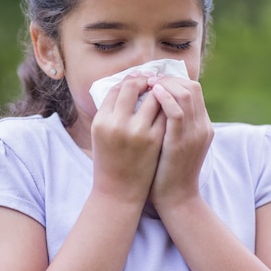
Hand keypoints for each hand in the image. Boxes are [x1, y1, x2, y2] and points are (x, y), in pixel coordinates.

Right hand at [90, 74, 166, 204]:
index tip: (136, 78)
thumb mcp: (102, 135)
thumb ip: (111, 112)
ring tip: (161, 91)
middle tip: (150, 79)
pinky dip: (168, 106)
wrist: (119, 192)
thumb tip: (127, 86)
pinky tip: (169, 107)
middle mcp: (116, 123)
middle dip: (143, 80)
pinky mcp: (154, 140)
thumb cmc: (109, 161)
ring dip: (158, 90)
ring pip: (153, 96)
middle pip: (132, 87)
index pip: (115, 89)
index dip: (127, 80)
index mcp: (101, 120)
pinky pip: (166, 113)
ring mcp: (137, 131)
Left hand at [147, 76, 213, 209]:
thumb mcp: (174, 142)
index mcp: (202, 125)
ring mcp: (194, 134)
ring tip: (147, 83)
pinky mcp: (181, 142)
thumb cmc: (168, 171)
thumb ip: (170, 123)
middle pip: (191, 87)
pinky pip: (177, 112)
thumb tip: (152, 102)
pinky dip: (165, 98)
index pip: (193, 89)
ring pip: (185, 94)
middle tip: (148, 78)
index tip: (153, 79)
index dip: (173, 79)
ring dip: (165, 84)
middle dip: (168, 78)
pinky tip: (152, 93)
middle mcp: (202, 126)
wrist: (176, 200)